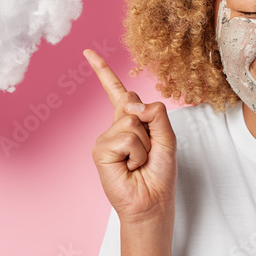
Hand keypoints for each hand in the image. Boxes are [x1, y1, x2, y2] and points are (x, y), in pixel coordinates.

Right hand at [84, 49, 176, 225]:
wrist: (152, 202)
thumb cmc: (159, 175)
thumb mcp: (167, 139)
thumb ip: (157, 115)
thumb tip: (135, 103)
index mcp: (131, 123)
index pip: (117, 92)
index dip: (104, 71)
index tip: (88, 52)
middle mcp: (115, 128)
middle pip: (133, 103)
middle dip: (150, 126)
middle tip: (147, 153)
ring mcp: (106, 138)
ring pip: (132, 122)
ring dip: (145, 145)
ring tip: (139, 163)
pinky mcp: (100, 150)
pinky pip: (126, 138)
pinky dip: (136, 154)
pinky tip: (130, 167)